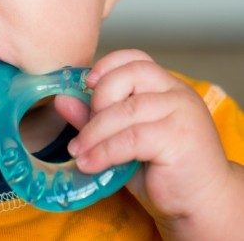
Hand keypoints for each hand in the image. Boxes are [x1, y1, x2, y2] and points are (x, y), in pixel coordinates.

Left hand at [55, 49, 237, 237]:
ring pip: (126, 110)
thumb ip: (95, 117)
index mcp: (166, 86)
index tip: (85, 83)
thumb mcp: (122, 138)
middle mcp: (177, 93)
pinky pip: (131, 138)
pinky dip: (104, 151)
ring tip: (78, 152)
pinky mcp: (179, 138)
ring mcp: (182, 113)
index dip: (108, 64)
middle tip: (84, 130)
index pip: (136, 58)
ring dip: (94, 132)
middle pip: (129, 75)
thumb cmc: (161, 168)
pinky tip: (90, 164)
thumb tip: (61, 99)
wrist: (201, 204)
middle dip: (98, 100)